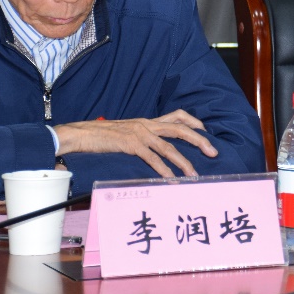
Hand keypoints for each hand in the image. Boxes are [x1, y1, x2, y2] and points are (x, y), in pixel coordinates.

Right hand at [54, 109, 217, 177]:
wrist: (80, 134)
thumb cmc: (102, 135)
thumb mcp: (127, 132)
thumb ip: (142, 136)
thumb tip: (154, 147)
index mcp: (148, 121)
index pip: (177, 115)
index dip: (194, 122)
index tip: (206, 131)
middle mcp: (147, 124)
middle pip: (180, 128)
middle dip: (199, 140)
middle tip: (213, 152)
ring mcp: (140, 134)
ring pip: (169, 146)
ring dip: (184, 161)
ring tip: (195, 174)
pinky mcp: (130, 144)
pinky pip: (152, 158)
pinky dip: (164, 169)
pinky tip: (171, 179)